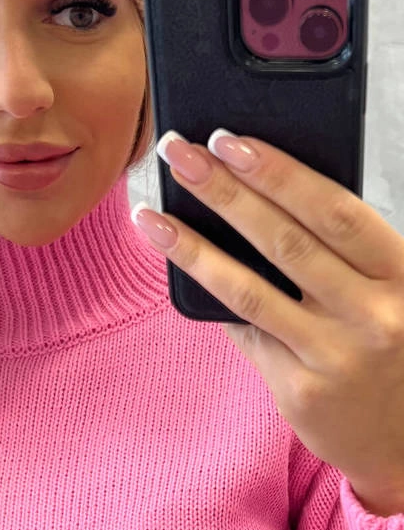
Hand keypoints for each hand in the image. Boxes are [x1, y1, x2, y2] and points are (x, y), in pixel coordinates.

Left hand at [132, 128, 403, 516]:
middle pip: (285, 241)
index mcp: (401, 273)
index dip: (280, 172)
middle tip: (176, 154)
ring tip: (151, 216)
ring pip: (250, 289)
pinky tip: (178, 266)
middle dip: (224, 191)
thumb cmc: (389, 344)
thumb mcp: (386, 289)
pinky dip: (211, 295)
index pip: (335, 211)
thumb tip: (251, 192)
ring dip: (193, 246)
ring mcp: (338, 355)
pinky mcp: (303, 389)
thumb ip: (340, 251)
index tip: (229, 140)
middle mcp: (375, 314)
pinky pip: (246, 331)